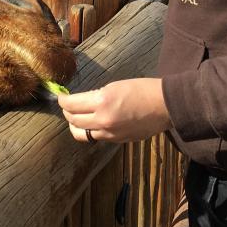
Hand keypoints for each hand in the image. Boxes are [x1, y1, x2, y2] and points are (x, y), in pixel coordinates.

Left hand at [57, 78, 171, 143]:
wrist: (165, 105)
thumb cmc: (142, 89)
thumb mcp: (115, 86)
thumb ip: (96, 96)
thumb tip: (81, 102)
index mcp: (102, 101)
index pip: (71, 104)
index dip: (63, 100)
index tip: (61, 96)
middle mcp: (103, 120)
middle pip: (73, 120)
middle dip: (67, 112)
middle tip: (67, 106)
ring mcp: (110, 133)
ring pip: (81, 134)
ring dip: (75, 125)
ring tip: (76, 118)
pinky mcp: (117, 140)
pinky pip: (96, 138)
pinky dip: (90, 131)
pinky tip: (93, 123)